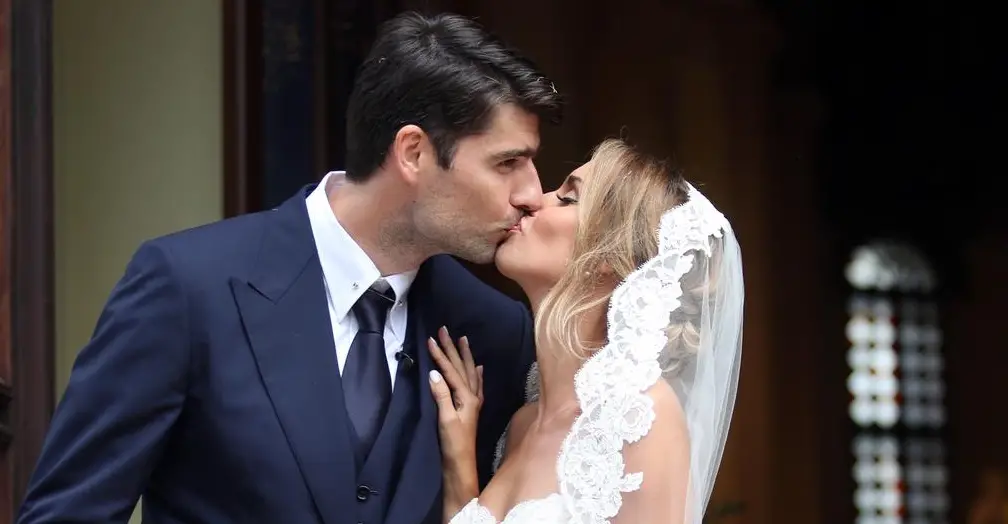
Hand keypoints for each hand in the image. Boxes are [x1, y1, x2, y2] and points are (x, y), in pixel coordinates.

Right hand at [427, 326, 482, 469]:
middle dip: (452, 348)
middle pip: (462, 367)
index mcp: (467, 397)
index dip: (440, 355)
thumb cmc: (453, 444)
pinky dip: (475, 374)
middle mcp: (473, 397)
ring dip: (465, 356)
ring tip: (463, 340)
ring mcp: (474, 403)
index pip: (451, 371)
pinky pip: (475, 385)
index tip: (431, 339)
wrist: (461, 465)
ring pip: (469, 373)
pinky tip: (478, 368)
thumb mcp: (445, 419)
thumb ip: (441, 395)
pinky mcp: (471, 409)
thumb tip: (434, 373)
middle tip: (445, 330)